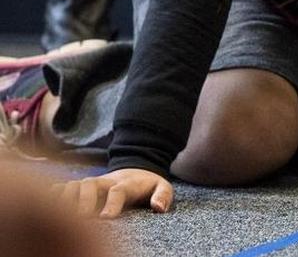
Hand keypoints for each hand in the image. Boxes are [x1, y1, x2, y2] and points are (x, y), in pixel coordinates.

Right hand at [55, 168, 173, 217]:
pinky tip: (43, 204)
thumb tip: (158, 208)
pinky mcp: (78, 186)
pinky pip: (61, 186)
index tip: (105, 219)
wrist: (135, 170)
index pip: (118, 191)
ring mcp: (89, 183)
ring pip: (73, 185)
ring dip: (65, 197)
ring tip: (59, 215)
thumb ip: (163, 196)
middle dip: (83, 201)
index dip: (112, 204)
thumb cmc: (147, 185)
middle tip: (80, 219)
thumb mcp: (163, 186)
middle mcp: (104, 181)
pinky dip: (52, 193)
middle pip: (90, 185)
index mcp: (126, 183)